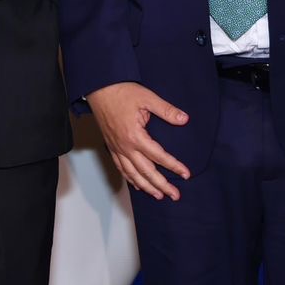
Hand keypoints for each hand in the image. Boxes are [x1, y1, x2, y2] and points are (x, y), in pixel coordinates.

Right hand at [86, 82, 190, 200]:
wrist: (98, 88)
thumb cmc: (121, 92)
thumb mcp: (147, 98)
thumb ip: (166, 110)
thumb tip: (184, 119)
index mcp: (135, 136)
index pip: (159, 156)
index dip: (174, 166)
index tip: (186, 174)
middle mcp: (125, 146)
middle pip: (146, 172)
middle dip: (161, 185)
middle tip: (175, 195)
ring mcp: (116, 148)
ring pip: (132, 174)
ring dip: (146, 187)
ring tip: (158, 195)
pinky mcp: (111, 146)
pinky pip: (120, 167)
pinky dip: (129, 178)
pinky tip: (136, 184)